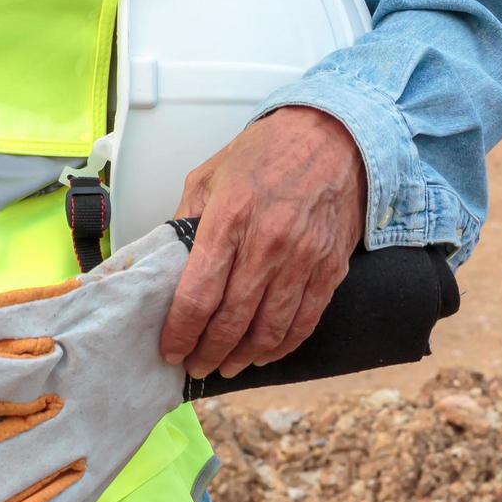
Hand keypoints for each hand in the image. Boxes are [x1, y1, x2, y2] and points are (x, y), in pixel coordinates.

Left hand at [161, 105, 365, 379]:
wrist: (334, 135)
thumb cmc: (270, 151)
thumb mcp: (213, 173)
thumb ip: (187, 218)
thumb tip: (167, 261)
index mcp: (230, 217)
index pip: (199, 294)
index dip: (181, 331)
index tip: (170, 349)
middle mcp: (268, 242)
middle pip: (232, 320)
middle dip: (208, 352)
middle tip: (195, 366)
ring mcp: (304, 259)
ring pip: (270, 329)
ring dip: (243, 357)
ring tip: (226, 365)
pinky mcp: (330, 268)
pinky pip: (305, 321)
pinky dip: (282, 345)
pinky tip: (265, 353)